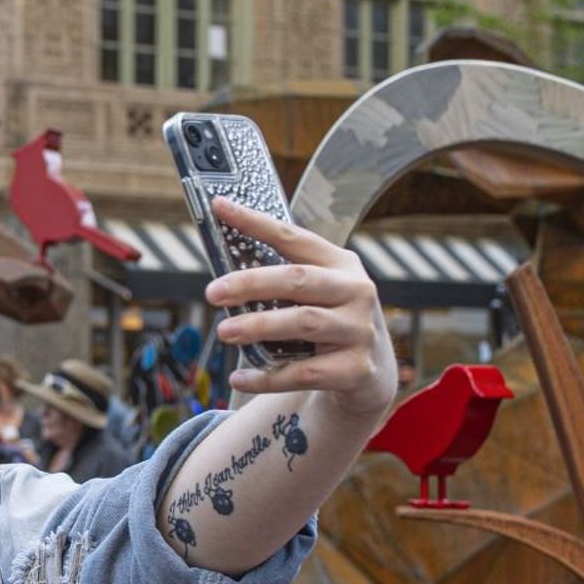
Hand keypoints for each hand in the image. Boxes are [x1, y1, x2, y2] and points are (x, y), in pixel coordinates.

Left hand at [204, 200, 392, 416]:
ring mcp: (359, 330)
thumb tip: (221, 276)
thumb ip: (281, 282)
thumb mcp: (316, 294)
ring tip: (223, 332)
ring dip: (258, 326)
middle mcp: (356, 291)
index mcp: (340, 264)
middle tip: (213, 292)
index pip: (293, 237)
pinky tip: (239, 377)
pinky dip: (268, 376)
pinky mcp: (357, 369)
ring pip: (303, 323)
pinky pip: (305, 372)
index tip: (219, 207)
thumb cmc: (328, 322)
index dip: (256, 222)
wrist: (370, 374)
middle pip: (298, 280)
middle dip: (251, 283)